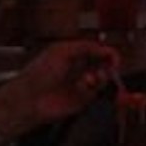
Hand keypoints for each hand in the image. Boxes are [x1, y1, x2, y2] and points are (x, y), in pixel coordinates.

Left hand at [0, 37, 116, 136]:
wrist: (32, 97)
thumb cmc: (40, 73)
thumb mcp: (62, 50)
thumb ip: (85, 46)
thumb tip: (104, 49)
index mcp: (71, 55)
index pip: (95, 51)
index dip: (106, 52)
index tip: (113, 55)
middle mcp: (77, 69)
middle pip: (103, 63)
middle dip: (109, 63)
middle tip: (113, 64)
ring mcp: (81, 83)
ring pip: (103, 77)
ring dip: (102, 75)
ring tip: (96, 75)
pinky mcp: (84, 98)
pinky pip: (98, 90)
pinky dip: (95, 86)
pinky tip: (86, 84)